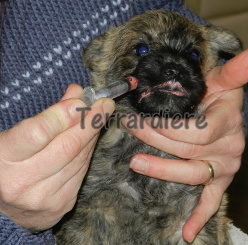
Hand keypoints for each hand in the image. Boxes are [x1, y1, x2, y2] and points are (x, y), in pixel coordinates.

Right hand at [0, 84, 114, 230]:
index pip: (39, 132)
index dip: (64, 114)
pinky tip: (91, 138)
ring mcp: (44, 197)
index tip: (83, 100)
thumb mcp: (15, 135)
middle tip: (105, 105)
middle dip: (90, 122)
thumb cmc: (7, 162)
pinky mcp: (60, 204)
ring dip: (93, 135)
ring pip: (79, 159)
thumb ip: (46, 114)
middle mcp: (22, 182)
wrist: (2, 203)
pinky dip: (88, 151)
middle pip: (67, 146)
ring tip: (100, 117)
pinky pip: (82, 171)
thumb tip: (77, 93)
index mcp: (3, 159)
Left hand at [122, 47, 247, 241]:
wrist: (223, 110)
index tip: (139, 118)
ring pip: (191, 174)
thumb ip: (236, 70)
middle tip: (132, 129)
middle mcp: (229, 147)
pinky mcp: (219, 179)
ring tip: (137, 164)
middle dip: (154, 139)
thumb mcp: (223, 79)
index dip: (165, 127)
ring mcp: (224, 166)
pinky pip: (211, 200)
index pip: (195, 131)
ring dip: (162, 170)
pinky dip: (199, 216)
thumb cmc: (217, 94)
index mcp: (227, 121)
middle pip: (186, 150)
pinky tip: (187, 232)